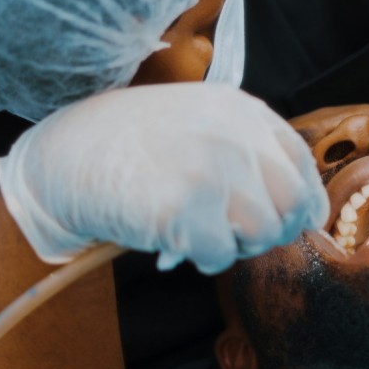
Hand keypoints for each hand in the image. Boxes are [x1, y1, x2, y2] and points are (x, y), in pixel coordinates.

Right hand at [0, 83, 328, 273]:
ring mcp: (209, 167)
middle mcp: (233, 133)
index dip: (302, 204)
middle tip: (237, 235)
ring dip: (234, 246)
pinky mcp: (183, 206)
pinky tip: (175, 240)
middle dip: (271, 231)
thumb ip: (249, 154)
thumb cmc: (133, 148)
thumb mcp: (200, 126)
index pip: (301, 164)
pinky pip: (220, 255)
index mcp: (241, 110)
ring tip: (200, 233)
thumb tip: (305, 212)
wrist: (63, 155)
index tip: (290, 223)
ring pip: (262, 234)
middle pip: (290, 204)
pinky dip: (201, 258)